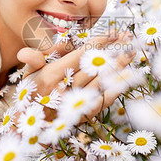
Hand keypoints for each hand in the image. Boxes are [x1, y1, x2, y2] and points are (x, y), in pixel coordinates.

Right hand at [16, 30, 135, 119]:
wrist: (29, 129)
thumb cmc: (30, 94)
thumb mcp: (29, 72)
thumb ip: (38, 55)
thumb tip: (51, 42)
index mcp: (51, 75)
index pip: (81, 54)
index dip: (100, 42)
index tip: (114, 32)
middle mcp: (64, 89)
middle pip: (95, 65)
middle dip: (113, 50)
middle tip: (129, 38)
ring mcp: (76, 103)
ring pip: (102, 80)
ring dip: (119, 66)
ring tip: (132, 52)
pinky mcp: (84, 115)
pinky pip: (104, 99)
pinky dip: (117, 87)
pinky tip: (127, 76)